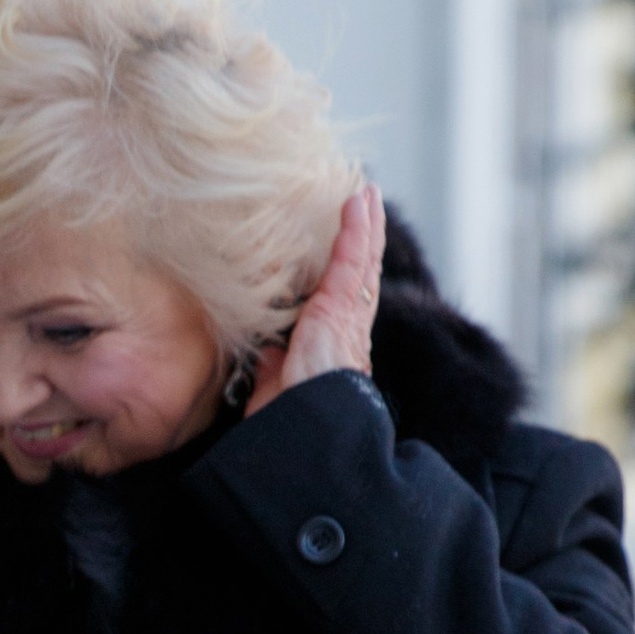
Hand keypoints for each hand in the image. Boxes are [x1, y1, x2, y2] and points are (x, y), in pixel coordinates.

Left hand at [243, 183, 384, 418]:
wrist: (301, 438)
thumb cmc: (286, 424)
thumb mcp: (274, 389)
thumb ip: (273, 366)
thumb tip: (267, 352)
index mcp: (334, 350)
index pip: (343, 301)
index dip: (348, 272)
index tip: (347, 246)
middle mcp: (348, 333)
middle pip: (361, 277)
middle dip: (364, 242)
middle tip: (366, 207)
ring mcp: (348, 320)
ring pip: (363, 264)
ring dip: (365, 227)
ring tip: (366, 195)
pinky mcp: (340, 310)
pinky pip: (352, 261)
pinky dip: (357, 230)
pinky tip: (357, 203)